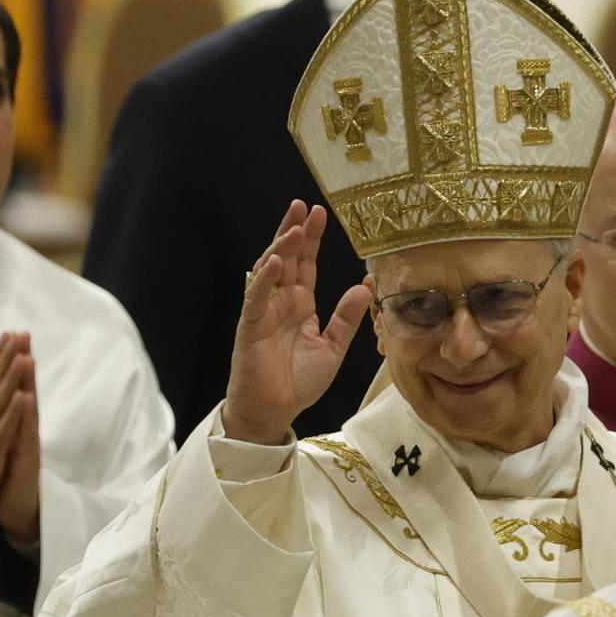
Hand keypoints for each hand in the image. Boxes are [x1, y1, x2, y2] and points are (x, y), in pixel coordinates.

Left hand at [0, 336, 39, 545]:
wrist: (17, 510)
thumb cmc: (7, 478)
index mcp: (11, 424)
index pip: (11, 387)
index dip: (9, 362)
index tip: (9, 335)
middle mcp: (22, 429)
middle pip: (23, 390)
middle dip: (22, 362)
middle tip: (24, 334)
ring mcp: (26, 443)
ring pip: (28, 409)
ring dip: (28, 383)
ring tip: (28, 357)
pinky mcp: (26, 460)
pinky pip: (26, 436)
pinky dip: (25, 417)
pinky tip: (27, 398)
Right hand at [222, 202, 370, 445]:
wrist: (275, 410)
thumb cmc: (299, 382)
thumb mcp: (333, 348)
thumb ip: (347, 318)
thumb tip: (365, 285)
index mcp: (301, 305)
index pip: (307, 265)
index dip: (312, 239)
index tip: (319, 213)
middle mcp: (281, 302)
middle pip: (288, 258)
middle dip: (294, 231)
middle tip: (303, 206)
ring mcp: (264, 311)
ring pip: (270, 271)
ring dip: (281, 248)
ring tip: (295, 228)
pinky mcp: (250, 326)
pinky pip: (257, 298)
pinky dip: (264, 279)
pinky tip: (276, 261)